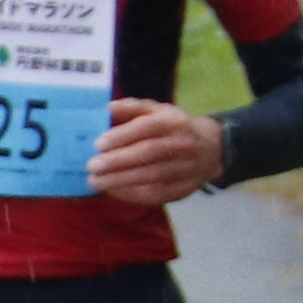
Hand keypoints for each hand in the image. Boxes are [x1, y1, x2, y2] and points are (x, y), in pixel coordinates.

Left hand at [91, 98, 229, 204]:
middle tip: (92, 166)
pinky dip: (132, 194)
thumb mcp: (158, 111)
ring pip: (151, 177)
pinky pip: (157, 194)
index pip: (147, 127)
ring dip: (120, 181)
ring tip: (95, 181)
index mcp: (174, 122)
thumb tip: (109, 107)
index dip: (122, 136)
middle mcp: (183, 145)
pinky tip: (112, 191)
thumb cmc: (172, 128)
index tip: (97, 144)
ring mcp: (186, 168)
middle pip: (148, 154)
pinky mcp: (184, 188)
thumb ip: (133, 108)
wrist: (211, 149)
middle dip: (117, 161)